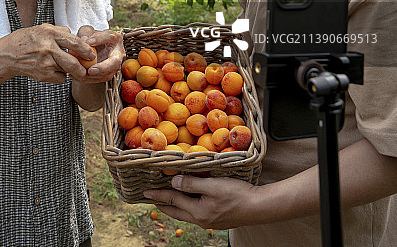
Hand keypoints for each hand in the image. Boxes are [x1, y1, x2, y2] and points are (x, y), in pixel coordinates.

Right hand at [0, 23, 96, 83]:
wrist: (7, 56)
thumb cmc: (25, 40)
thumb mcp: (42, 29)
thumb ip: (59, 32)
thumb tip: (74, 36)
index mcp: (50, 34)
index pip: (74, 41)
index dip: (86, 49)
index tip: (92, 53)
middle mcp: (48, 48)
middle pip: (73, 62)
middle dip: (83, 68)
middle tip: (87, 69)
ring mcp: (45, 63)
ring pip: (67, 70)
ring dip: (70, 70)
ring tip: (66, 66)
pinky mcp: (42, 75)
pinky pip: (60, 78)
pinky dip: (60, 76)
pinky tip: (53, 70)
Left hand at [75, 25, 124, 82]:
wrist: (93, 49)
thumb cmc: (91, 38)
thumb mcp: (86, 31)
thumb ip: (85, 33)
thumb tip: (85, 41)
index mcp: (114, 38)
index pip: (109, 36)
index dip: (99, 39)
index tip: (88, 42)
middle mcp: (117, 52)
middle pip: (115, 62)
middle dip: (103, 67)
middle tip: (90, 70)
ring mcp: (114, 65)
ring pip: (108, 74)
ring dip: (94, 76)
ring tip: (80, 73)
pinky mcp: (108, 74)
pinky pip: (100, 79)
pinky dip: (90, 79)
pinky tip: (79, 76)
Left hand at [144, 174, 261, 229]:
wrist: (258, 207)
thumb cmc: (236, 194)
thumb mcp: (212, 185)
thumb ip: (192, 183)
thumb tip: (174, 182)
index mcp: (198, 212)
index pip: (173, 200)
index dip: (159, 194)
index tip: (145, 192)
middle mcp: (201, 220)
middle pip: (177, 212)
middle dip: (163, 205)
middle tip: (152, 199)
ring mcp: (210, 221)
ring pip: (187, 214)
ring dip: (176, 206)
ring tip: (168, 201)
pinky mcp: (218, 219)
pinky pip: (197, 213)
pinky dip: (188, 207)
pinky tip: (190, 202)